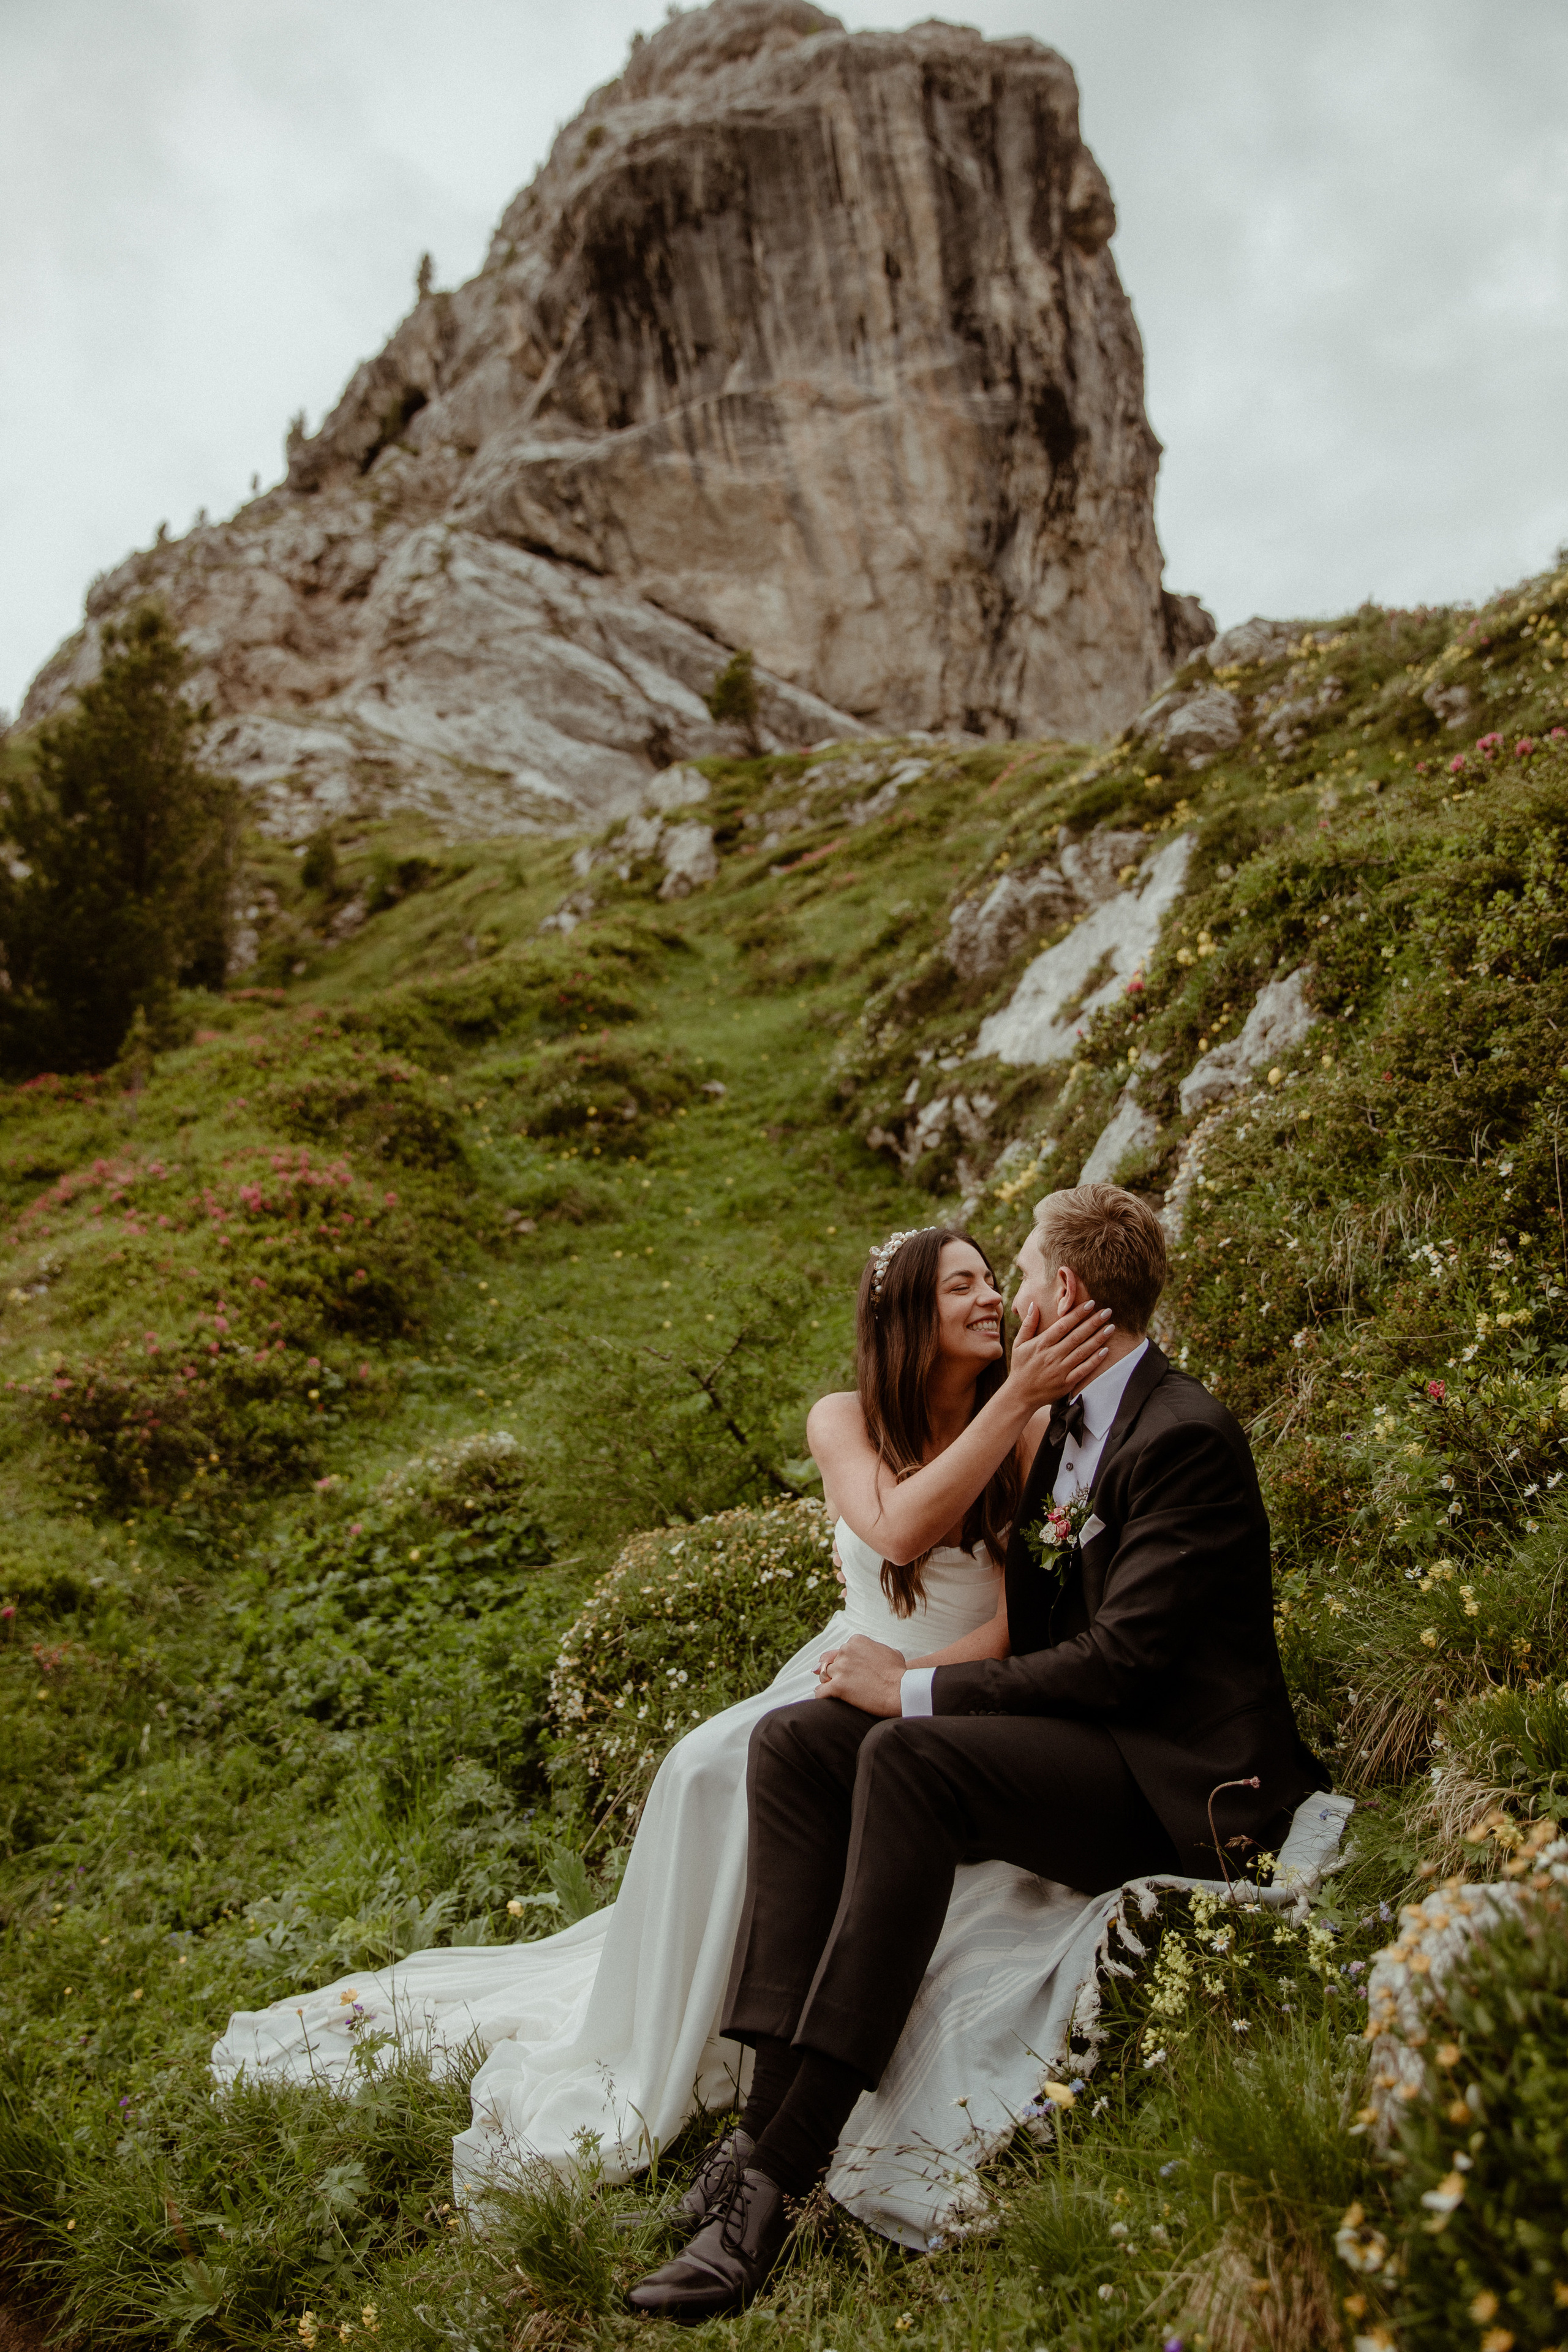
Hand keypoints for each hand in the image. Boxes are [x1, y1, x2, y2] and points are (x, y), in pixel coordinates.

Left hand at [812, 1634, 904, 1716]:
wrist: (902, 1690)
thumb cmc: (899, 1673)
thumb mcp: (888, 1651)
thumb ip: (872, 1649)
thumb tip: (867, 1651)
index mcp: (856, 1641)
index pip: (840, 1651)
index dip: (844, 1663)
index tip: (850, 1672)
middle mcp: (846, 1651)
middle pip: (830, 1662)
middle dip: (836, 1672)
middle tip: (846, 1683)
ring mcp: (841, 1668)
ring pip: (823, 1675)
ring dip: (828, 1683)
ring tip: (837, 1691)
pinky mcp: (838, 1686)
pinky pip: (820, 1692)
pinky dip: (822, 1696)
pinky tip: (827, 1699)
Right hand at [1006, 1295, 1113, 1412]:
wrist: (1020, 1396)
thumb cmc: (1020, 1367)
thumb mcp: (1018, 1344)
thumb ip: (1028, 1325)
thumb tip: (1034, 1304)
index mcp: (1041, 1344)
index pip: (1063, 1325)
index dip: (1078, 1314)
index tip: (1090, 1304)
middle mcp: (1052, 1356)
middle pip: (1077, 1336)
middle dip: (1093, 1323)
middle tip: (1107, 1312)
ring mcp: (1060, 1370)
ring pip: (1083, 1351)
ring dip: (1098, 1339)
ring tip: (1110, 1328)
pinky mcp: (1066, 1383)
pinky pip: (1083, 1370)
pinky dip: (1095, 1360)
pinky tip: (1105, 1350)